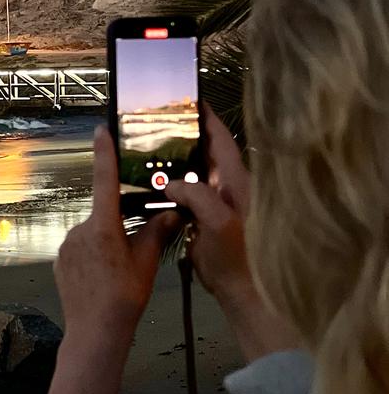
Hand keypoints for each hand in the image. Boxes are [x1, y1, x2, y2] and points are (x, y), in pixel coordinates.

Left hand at [55, 127, 180, 344]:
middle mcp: (80, 229)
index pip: (105, 181)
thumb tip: (173, 211)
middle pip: (104, 216)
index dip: (104, 154)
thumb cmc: (124, 298)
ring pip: (93, 234)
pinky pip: (80, 249)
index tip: (101, 129)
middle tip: (131, 255)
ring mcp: (67, 244)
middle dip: (119, 227)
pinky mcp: (60, 259)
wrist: (94, 331)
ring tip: (117, 273)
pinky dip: (93, 257)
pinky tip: (102, 278)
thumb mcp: (146, 264)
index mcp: (102, 227)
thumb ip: (157, 233)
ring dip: (106, 244)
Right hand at [163, 109, 252, 305]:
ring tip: (149, 148)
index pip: (222, 141)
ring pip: (194, 173)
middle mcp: (228, 188)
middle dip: (185, 137)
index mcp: (237, 183)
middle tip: (158, 123)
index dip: (207, 119)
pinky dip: (171, 185)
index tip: (190, 99)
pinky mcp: (205, 220)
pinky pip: (187, 194)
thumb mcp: (217, 221)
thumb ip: (195, 194)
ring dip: (174, 162)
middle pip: (206, 153)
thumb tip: (173, 183)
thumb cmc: (239, 257)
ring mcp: (217, 204)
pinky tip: (152, 183)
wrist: (244, 294)